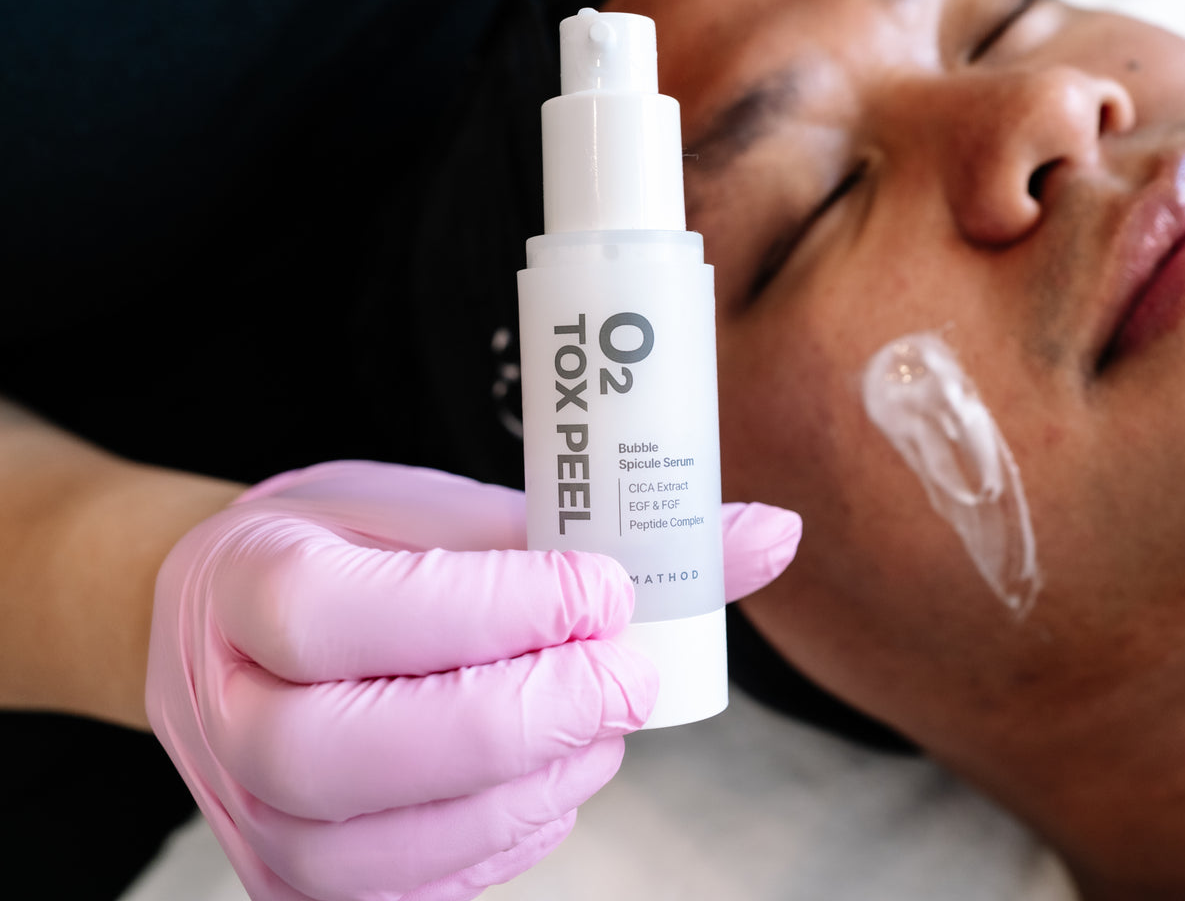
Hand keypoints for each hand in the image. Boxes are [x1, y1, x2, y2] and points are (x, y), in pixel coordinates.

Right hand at [146, 460, 799, 900]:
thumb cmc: (351, 552)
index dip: (487, 609)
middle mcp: (224, 714)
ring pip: (390, 841)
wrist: (238, 630)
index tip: (602, 588)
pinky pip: (417, 889)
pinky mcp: (304, 882)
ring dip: (533, 782)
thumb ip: (595, 526)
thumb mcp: (451, 508)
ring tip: (602, 719)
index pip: (340, 616)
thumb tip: (772, 538)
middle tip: (629, 675)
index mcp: (244, 586)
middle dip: (526, 715)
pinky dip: (511, 836)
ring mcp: (257, 818)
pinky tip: (558, 776)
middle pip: (353, 750)